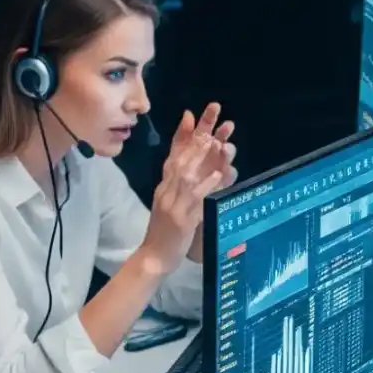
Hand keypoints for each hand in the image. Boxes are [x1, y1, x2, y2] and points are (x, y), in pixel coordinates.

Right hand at [142, 107, 235, 266]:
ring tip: (215, 141)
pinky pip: (195, 199)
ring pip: (187, 174)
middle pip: (181, 157)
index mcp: (164, 187)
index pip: (172, 154)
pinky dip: (207, 185)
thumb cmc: (164, 233)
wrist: (153, 257)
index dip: (181, 134)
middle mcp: (166, 190)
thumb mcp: (170, 205)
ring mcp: (173, 203)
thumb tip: (190, 171)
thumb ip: (178, 188)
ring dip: (202, 157)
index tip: (190, 115)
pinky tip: (218, 176)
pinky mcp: (181, 218)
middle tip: (209, 118)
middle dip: (196, 137)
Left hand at [171, 102, 238, 192]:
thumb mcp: (175, 156)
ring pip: (227, 157)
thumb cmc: (174, 180)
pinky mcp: (222, 185)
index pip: (206, 127)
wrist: (174, 208)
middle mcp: (211, 154)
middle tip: (228, 126)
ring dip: (228, 151)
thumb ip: (182, 136)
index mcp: (198, 144)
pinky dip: (227, 174)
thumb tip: (188, 113)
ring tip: (224, 148)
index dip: (210, 116)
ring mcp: (218, 168)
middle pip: (220, 139)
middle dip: (224, 132)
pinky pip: (228, 178)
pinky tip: (223, 172)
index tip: (215, 106)